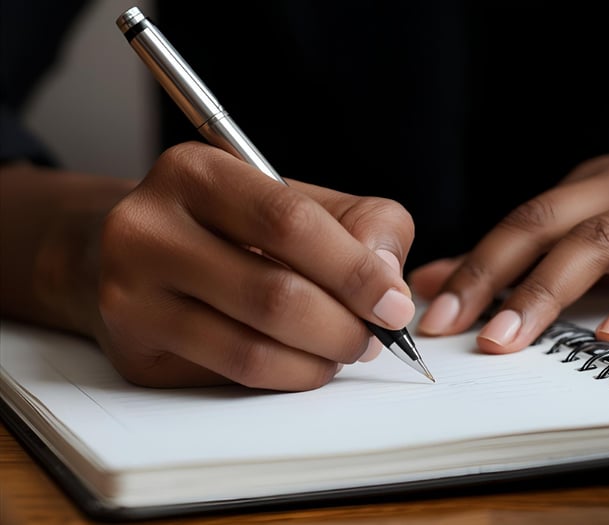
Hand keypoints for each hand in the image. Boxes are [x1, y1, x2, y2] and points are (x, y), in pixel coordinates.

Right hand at [1, 142, 414, 390]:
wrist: (143, 252)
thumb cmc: (235, 225)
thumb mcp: (301, 200)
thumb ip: (364, 226)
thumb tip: (390, 285)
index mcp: (196, 172)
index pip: (290, 223)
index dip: (353, 271)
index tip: (394, 305)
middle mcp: (148, 229)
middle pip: (273, 295)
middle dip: (343, 327)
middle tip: (373, 338)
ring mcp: (129, 295)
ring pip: (251, 350)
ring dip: (318, 362)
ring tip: (342, 350)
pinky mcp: (134, 350)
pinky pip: (230, 378)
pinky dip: (286, 377)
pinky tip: (302, 362)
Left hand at [411, 124, 608, 351]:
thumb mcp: (602, 217)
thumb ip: (527, 253)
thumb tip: (440, 278)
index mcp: (591, 186)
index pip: (518, 224)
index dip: (472, 267)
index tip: (434, 313)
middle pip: (545, 226)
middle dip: (494, 276)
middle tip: (458, 327)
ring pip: (602, 243)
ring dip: (549, 291)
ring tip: (511, 338)